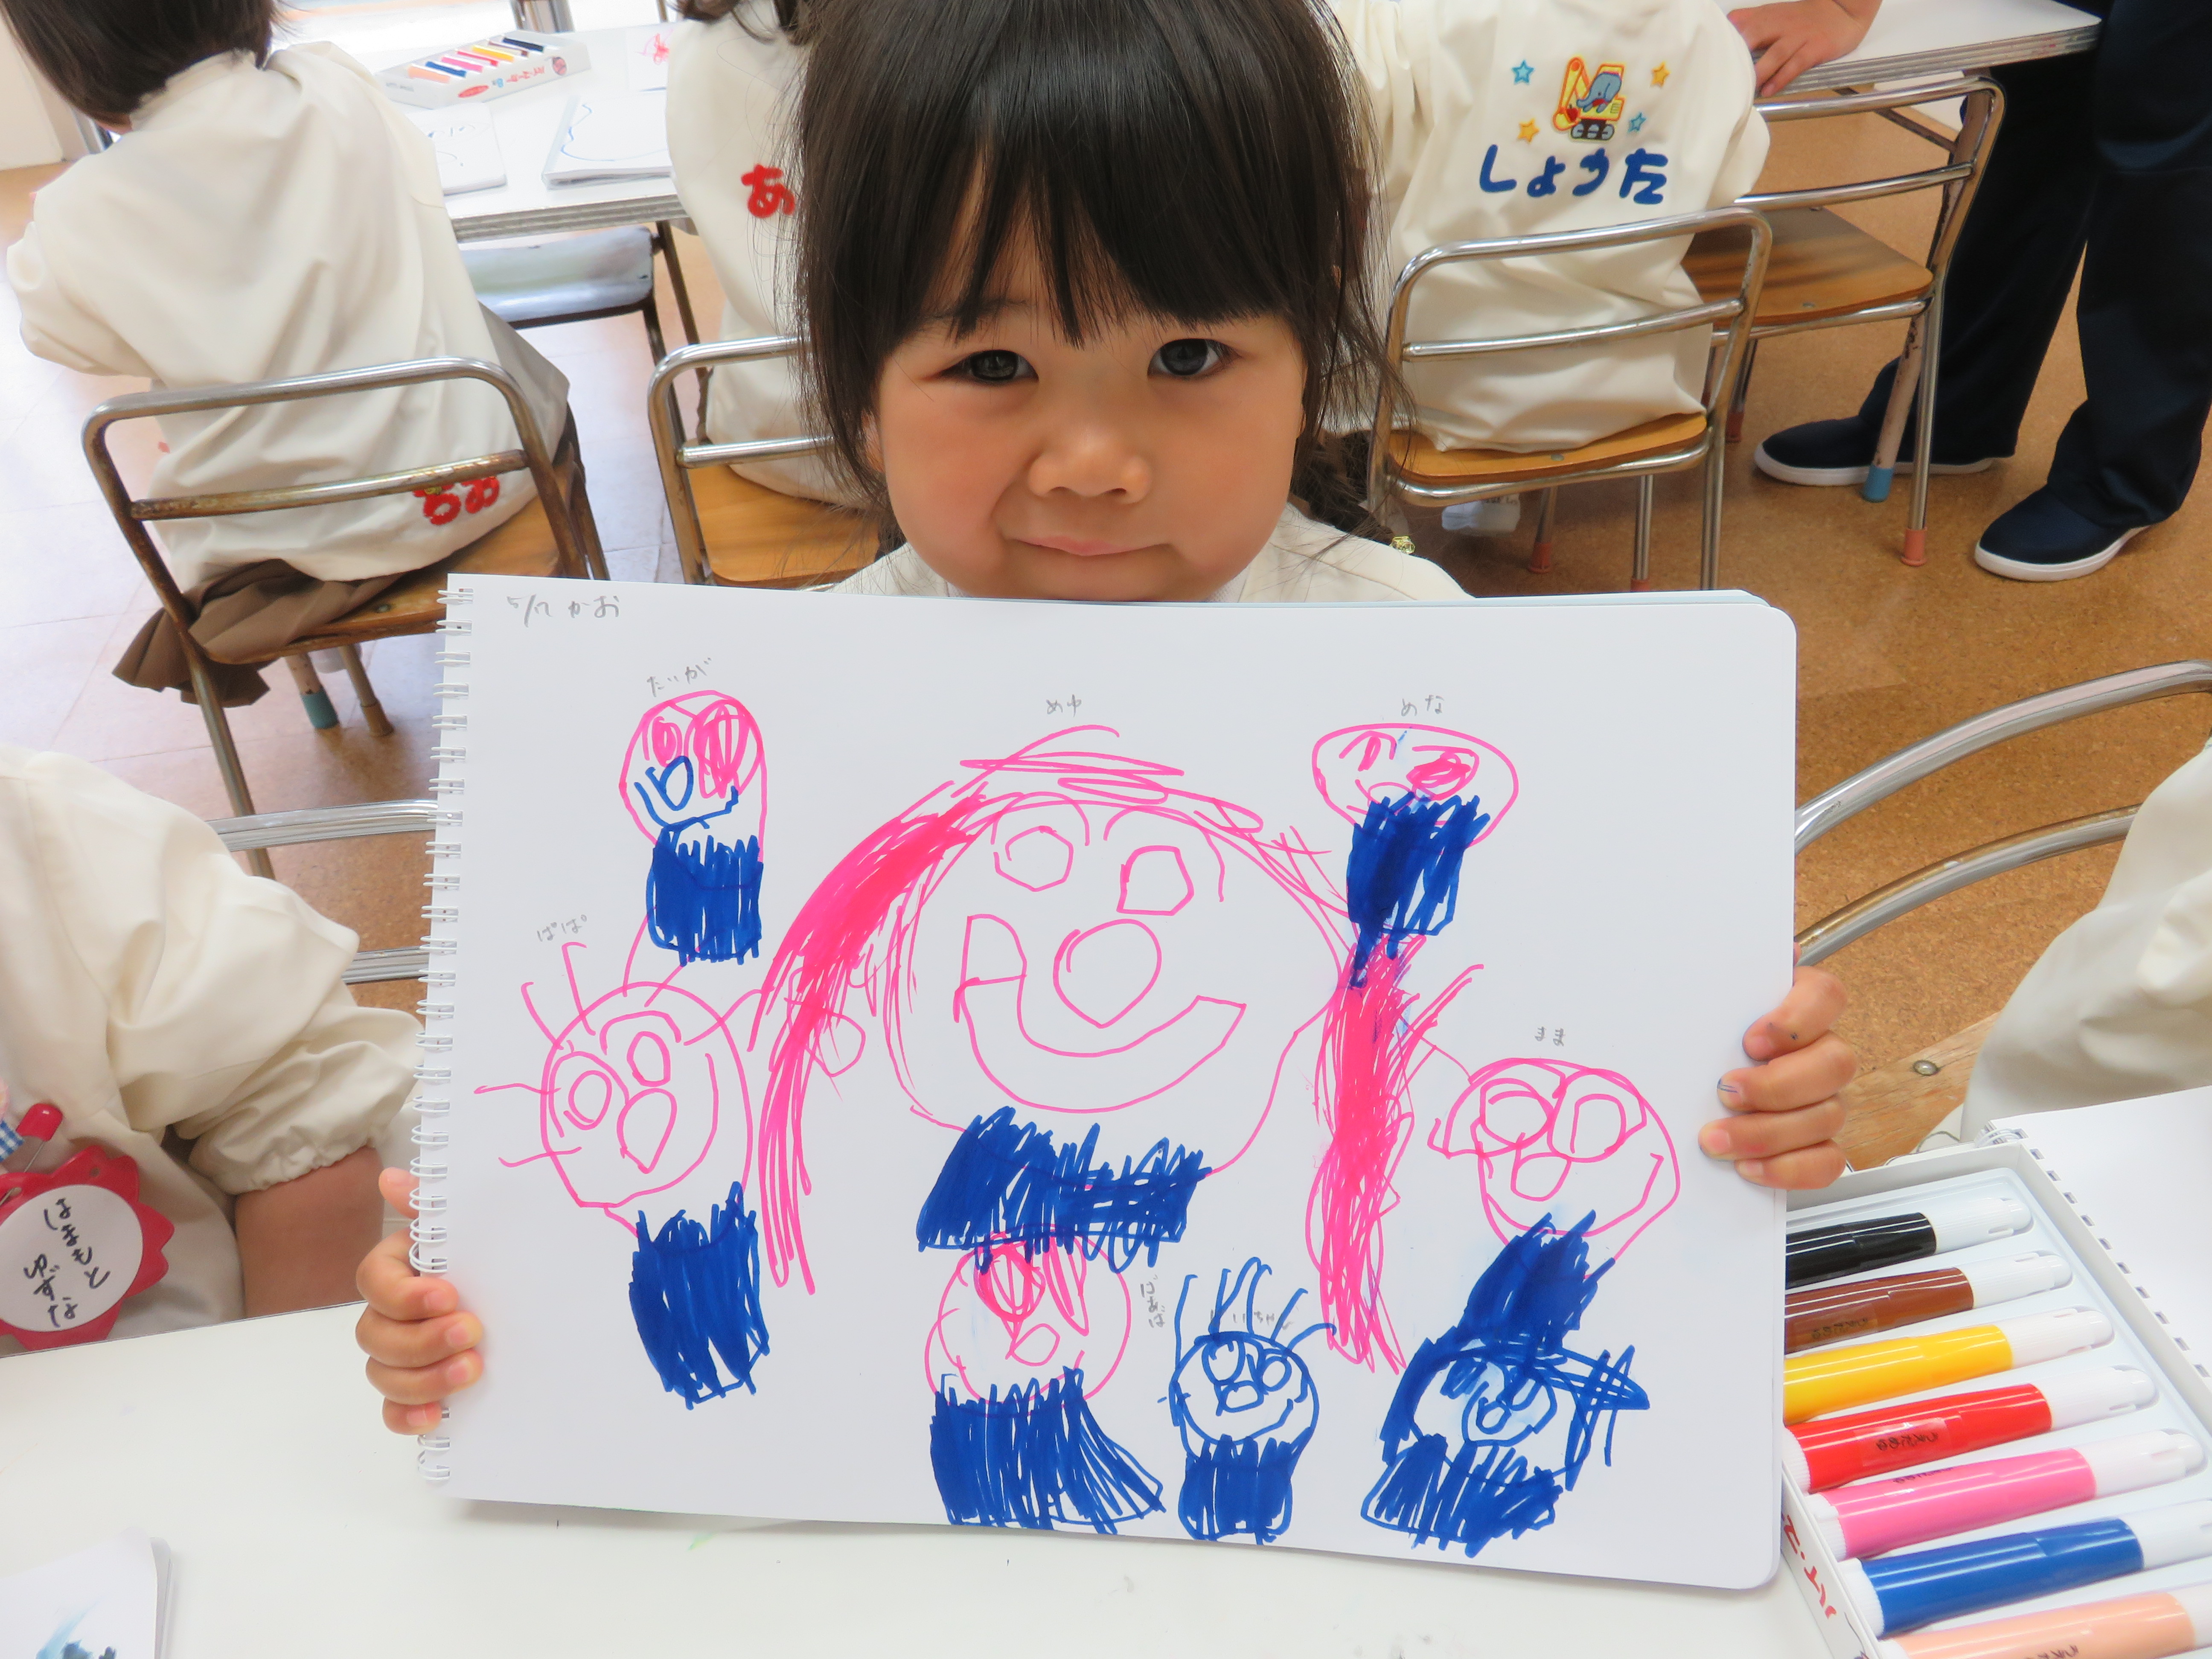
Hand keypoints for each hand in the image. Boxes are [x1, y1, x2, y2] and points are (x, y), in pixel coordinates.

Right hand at [355, 1168, 481, 1434]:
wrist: (533, 1299)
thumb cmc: (493, 1258)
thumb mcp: (471, 1230)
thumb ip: (431, 1207)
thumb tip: (391, 1178)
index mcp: (398, 1270)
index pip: (375, 1282)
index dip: (405, 1294)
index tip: (449, 1295)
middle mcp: (390, 1314)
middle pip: (374, 1334)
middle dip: (421, 1340)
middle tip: (472, 1333)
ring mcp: (399, 1356)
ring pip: (382, 1373)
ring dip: (423, 1377)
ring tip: (472, 1370)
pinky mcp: (414, 1391)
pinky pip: (391, 1411)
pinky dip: (408, 1416)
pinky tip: (437, 1416)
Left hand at [1701, 965, 1854, 1188]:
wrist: (1690, 1080)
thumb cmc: (1701, 1033)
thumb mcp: (1702, 1001)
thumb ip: (1721, 974)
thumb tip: (1756, 948)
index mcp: (1798, 1005)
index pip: (1827, 996)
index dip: (1797, 1018)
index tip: (1751, 1039)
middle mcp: (1820, 1050)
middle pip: (1835, 1063)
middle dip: (1778, 1085)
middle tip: (1726, 1092)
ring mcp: (1824, 1099)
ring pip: (1828, 1116)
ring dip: (1768, 1133)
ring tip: (1717, 1139)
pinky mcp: (1816, 1143)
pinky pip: (1826, 1162)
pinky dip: (1788, 1169)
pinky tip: (1748, 1168)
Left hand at [1729, 0, 1877, 96]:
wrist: (1843, 9)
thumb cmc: (1802, 17)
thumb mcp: (1773, 14)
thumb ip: (1749, 22)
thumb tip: (1722, 37)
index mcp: (1766, 16)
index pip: (1738, 23)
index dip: (1722, 40)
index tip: (1705, 59)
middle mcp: (1780, 24)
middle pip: (1753, 36)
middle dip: (1737, 57)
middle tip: (1721, 78)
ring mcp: (1798, 36)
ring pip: (1774, 53)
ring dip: (1758, 72)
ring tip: (1745, 89)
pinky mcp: (1815, 48)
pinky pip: (1795, 64)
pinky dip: (1781, 78)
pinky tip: (1769, 90)